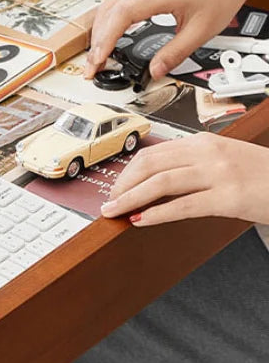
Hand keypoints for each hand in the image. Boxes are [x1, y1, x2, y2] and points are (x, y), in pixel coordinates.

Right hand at [84, 0, 268, 80]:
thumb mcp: (202, 30)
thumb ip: (176, 53)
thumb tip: (155, 71)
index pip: (122, 16)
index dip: (106, 40)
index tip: (99, 60)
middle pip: (108, 13)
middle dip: (97, 43)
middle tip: (92, 68)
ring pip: (107, 7)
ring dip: (98, 33)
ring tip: (96, 57)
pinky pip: (114, 2)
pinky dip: (106, 23)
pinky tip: (105, 38)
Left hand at [100, 133, 268, 226]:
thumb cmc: (262, 175)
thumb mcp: (224, 160)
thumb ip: (193, 164)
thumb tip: (156, 179)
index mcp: (204, 143)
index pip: (153, 153)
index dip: (127, 172)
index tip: (115, 187)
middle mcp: (209, 154)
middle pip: (150, 165)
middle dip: (122, 185)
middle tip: (109, 202)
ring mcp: (219, 174)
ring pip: (161, 183)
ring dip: (130, 198)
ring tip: (114, 212)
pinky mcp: (229, 197)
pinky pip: (183, 205)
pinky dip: (156, 213)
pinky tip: (141, 220)